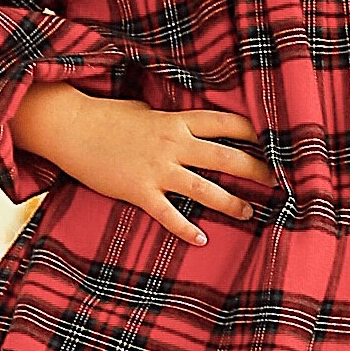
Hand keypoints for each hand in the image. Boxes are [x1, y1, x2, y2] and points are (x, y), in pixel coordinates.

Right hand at [12, 84, 273, 244]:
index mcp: (177, 122)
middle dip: (256, 169)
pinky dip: (186, 229)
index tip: (276, 141)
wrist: (71, 128)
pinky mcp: (138, 191)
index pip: (226, 123)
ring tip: (248, 213)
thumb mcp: (147, 111)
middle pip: (226, 157)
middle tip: (278, 181)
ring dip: (230, 203)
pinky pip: (168, 214)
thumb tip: (194, 128)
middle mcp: (172, 144)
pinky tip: (202, 239)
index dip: (254, 132)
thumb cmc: (109, 117)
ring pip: (204, 188)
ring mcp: (156, 169)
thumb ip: (173, 122)